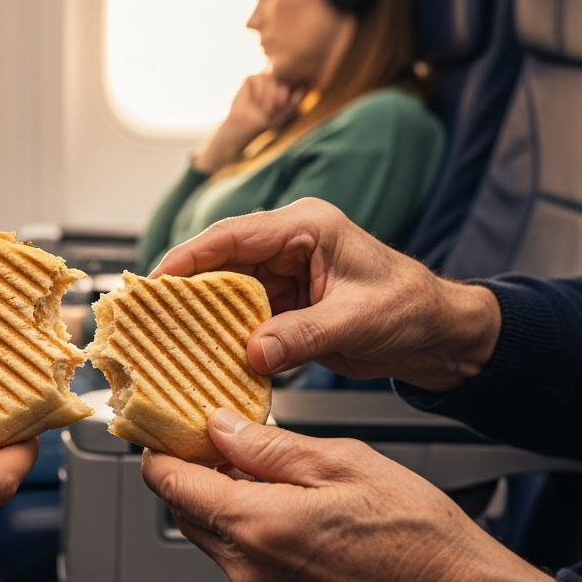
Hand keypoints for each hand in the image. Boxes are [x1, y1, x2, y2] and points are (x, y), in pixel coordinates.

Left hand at [143, 410, 553, 581]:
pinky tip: (287, 510)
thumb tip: (220, 427)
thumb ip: (270, 446)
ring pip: (215, 540)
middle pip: (187, 514)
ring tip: (265, 471)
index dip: (161, 451)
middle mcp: (251, 572)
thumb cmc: (418, 535)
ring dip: (223, 504)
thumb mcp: (343, 462)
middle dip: (193, 474)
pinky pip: (244, 567)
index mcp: (258, 526)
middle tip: (220, 439)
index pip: (172, 485)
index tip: (165, 428)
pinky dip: (249, 534)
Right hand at [150, 198, 498, 391]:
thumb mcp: (359, 321)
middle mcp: (289, 244)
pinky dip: (222, 336)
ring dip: (198, 315)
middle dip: (182, 287)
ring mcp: (285, 274)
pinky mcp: (285, 304)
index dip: (190, 256)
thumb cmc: (411, 309)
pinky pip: (241, 317)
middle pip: (220, 261)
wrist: (437, 334)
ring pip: (225, 291)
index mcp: (307, 227)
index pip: (234, 235)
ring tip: (161, 337)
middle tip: (144, 313)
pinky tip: (200, 355)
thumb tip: (253, 351)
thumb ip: (304, 335)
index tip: (155, 279)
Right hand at [194, 74, 303, 173]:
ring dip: (268, 95)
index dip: (284, 100)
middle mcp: (271, 85)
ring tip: (262, 106)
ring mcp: (260, 81)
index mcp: (280, 92)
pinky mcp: (249, 80)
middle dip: (276, 98)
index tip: (276, 112)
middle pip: (281, 83)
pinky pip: (259, 78)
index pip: (288, 88)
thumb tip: (304, 90)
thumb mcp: (282, 115)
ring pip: (270, 80)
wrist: (243, 127)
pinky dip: (259, 91)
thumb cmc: (262, 123)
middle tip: (268, 110)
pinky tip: (255, 100)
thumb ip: (293, 104)